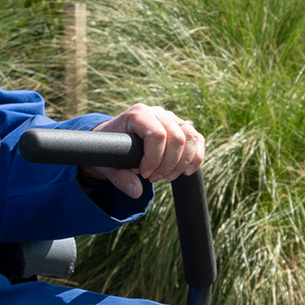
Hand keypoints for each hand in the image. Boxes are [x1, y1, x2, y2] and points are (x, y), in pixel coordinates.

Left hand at [84, 104, 203, 199]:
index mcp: (138, 114)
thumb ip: (120, 177)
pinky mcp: (182, 127)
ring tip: (167, 177)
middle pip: (177, 137)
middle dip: (168, 164)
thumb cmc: (110, 149)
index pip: (157, 135)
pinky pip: (197, 139)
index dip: (154, 159)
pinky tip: (187, 171)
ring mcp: (172, 118)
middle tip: (153, 179)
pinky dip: (196, 157)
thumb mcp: (108, 163)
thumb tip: (136, 192)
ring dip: (182, 163)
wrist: (114, 139)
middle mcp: (157, 112)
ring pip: (190, 137)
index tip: (144, 174)